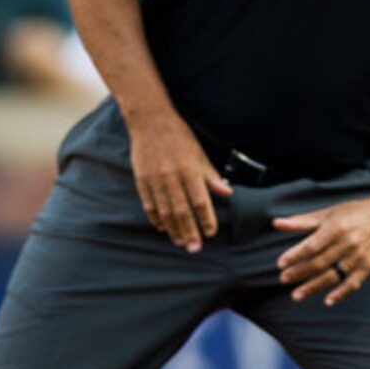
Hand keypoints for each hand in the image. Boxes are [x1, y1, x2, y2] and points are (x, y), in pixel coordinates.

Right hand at [126, 109, 229, 251]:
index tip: (210, 233)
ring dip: (173, 229)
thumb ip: (211, 176)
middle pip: (182, 211)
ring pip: (165, 211)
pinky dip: (156, 218)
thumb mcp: (199, 153)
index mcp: (189, 170)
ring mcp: (155, 180)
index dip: (206, 219)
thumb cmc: (179, 136)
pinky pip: (149, 204)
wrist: (150, 120)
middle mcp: (172, 177)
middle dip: (189, 232)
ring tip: (180, 242)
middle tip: (194, 248)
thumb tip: (228, 193)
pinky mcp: (141, 180)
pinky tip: (162, 227)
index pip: (200, 201)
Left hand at [272, 196, 369, 305]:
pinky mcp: (367, 266)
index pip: (312, 245)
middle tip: (283, 279)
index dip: (295, 255)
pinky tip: (327, 301)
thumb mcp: (326, 214)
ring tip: (296, 295)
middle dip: (300, 272)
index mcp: (336, 227)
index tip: (280, 264)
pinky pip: (353, 283)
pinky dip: (341, 293)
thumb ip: (301, 222)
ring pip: (333, 275)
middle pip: (320, 262)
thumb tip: (276, 224)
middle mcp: (348, 242)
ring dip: (314, 286)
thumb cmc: (350, 214)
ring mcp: (359, 256)